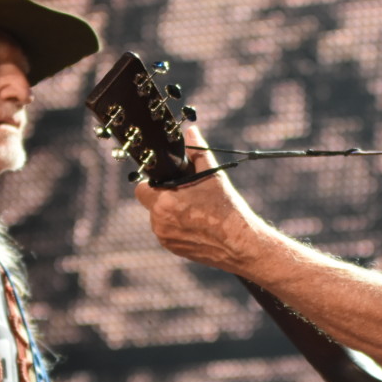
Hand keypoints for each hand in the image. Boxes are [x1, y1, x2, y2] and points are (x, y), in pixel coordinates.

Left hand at [134, 126, 272, 270]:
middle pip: (150, 203)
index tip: (168, 181)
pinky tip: (197, 224)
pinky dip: (176, 226)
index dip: (154, 182)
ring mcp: (165, 237)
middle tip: (186, 194)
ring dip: (169, 212)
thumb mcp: (212, 175)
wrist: (240, 243)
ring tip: (194, 210)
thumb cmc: (226, 208)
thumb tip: (192, 132)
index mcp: (164, 201)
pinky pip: (166, 232)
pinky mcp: (172, 249)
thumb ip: (198, 151)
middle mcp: (159, 221)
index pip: (142, 188)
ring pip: (158, 218)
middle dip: (164, 196)